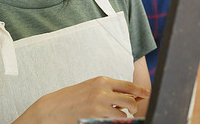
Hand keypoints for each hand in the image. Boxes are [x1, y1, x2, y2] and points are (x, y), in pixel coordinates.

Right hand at [14, 77, 150, 123]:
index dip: (140, 91)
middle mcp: (102, 91)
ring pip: (124, 114)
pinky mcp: (96, 117)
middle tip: (129, 111)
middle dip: (133, 108)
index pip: (128, 85)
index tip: (148, 94)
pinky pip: (114, 122)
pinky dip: (112, 122)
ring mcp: (100, 105)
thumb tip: (124, 97)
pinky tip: (103, 119)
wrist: (52, 109)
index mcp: (101, 80)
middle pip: (130, 100)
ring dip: (121, 117)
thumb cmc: (70, 99)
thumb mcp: (89, 88)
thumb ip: (106, 90)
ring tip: (109, 116)